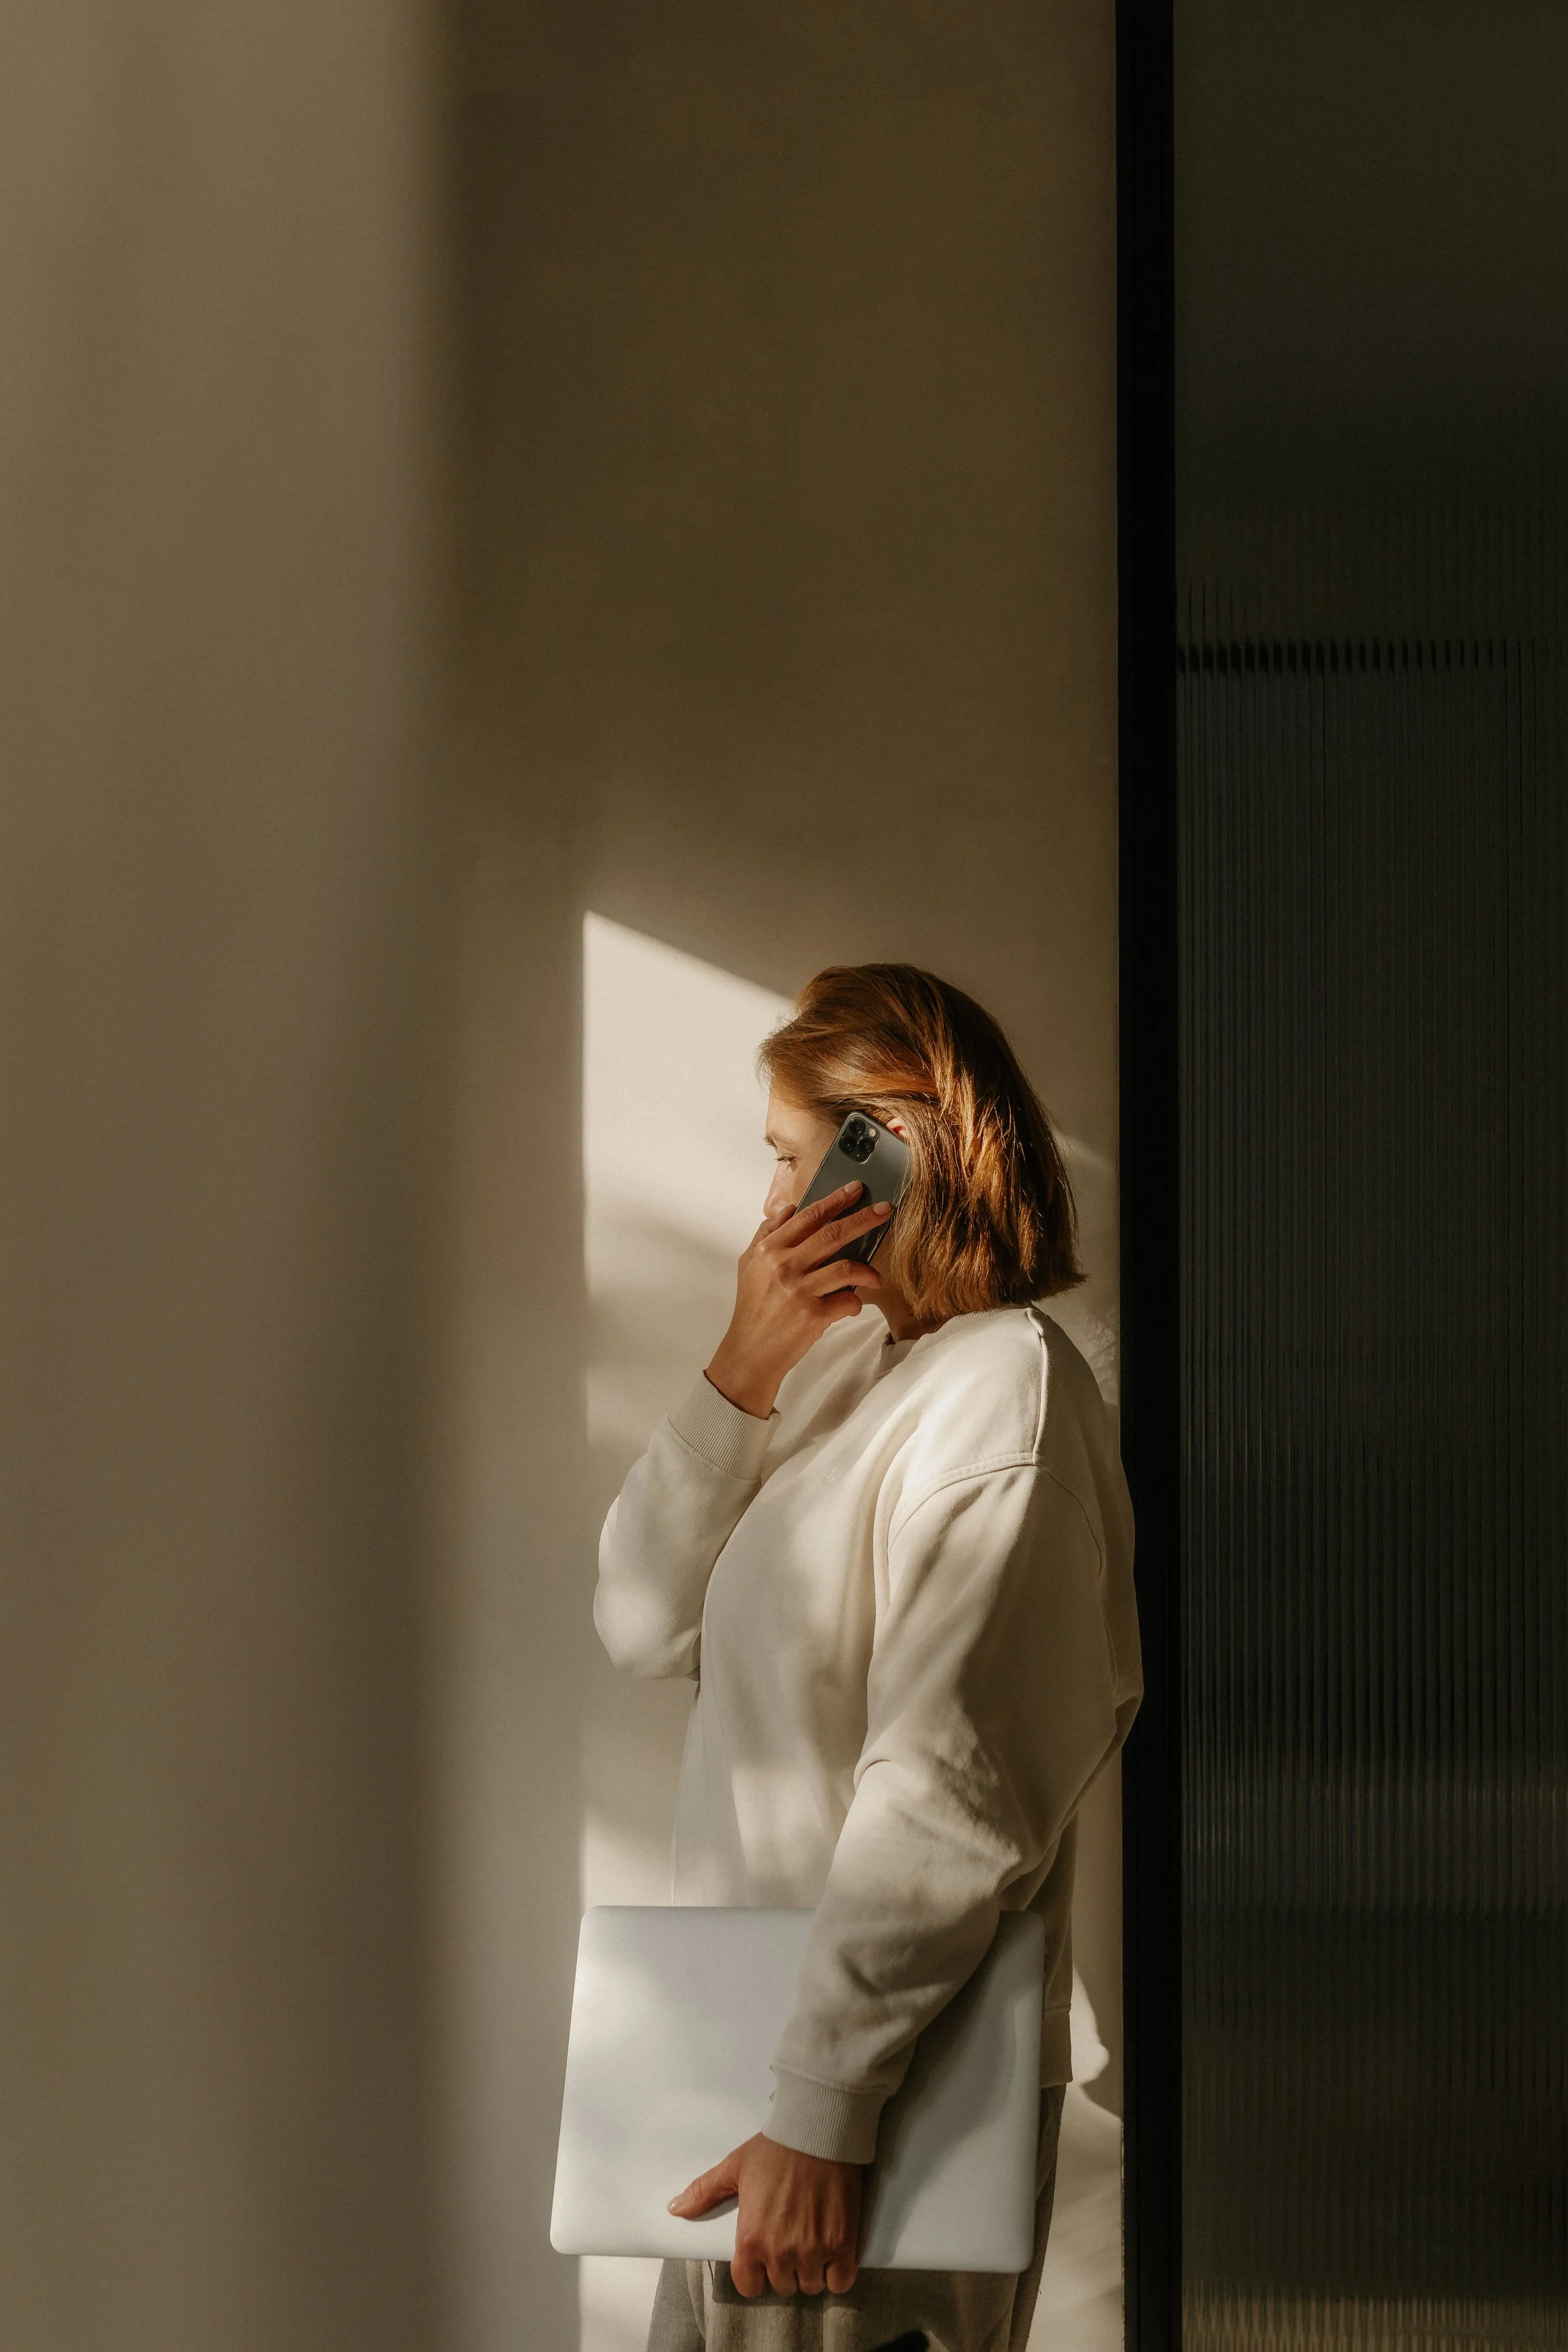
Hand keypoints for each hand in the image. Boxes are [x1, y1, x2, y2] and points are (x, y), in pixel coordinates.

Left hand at [668, 2132, 862, 2296]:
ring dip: (811, 2270)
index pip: (749, 2286)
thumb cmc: (775, 2148)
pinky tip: (834, 2252)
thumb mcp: (734, 2167)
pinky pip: (840, 2282)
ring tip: (813, 2244)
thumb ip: (704, 2192)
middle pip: (783, 2286)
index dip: (755, 2273)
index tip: (763, 2259)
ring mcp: (814, 2251)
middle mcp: (781, 2252)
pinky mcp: (842, 2244)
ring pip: (811, 2285)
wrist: (818, 2131)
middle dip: (785, 2269)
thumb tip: (675, 2209)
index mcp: (751, 2239)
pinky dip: (838, 2272)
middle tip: (791, 2242)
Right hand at [704, 1185, 891, 1418]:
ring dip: (868, 1270)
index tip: (855, 1189)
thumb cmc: (753, 1308)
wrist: (750, 1352)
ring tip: (875, 1276)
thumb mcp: (749, 1265)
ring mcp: (800, 1290)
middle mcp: (784, 1266)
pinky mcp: (813, 1316)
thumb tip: (789, 1208)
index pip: (809, 1217)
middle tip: (885, 1209)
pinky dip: (854, 1302)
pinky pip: (847, 1300)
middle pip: (832, 1234)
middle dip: (864, 1218)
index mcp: (769, 1250)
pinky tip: (850, 1305)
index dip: (835, 1200)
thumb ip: (767, 1233)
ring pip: (846, 1267)